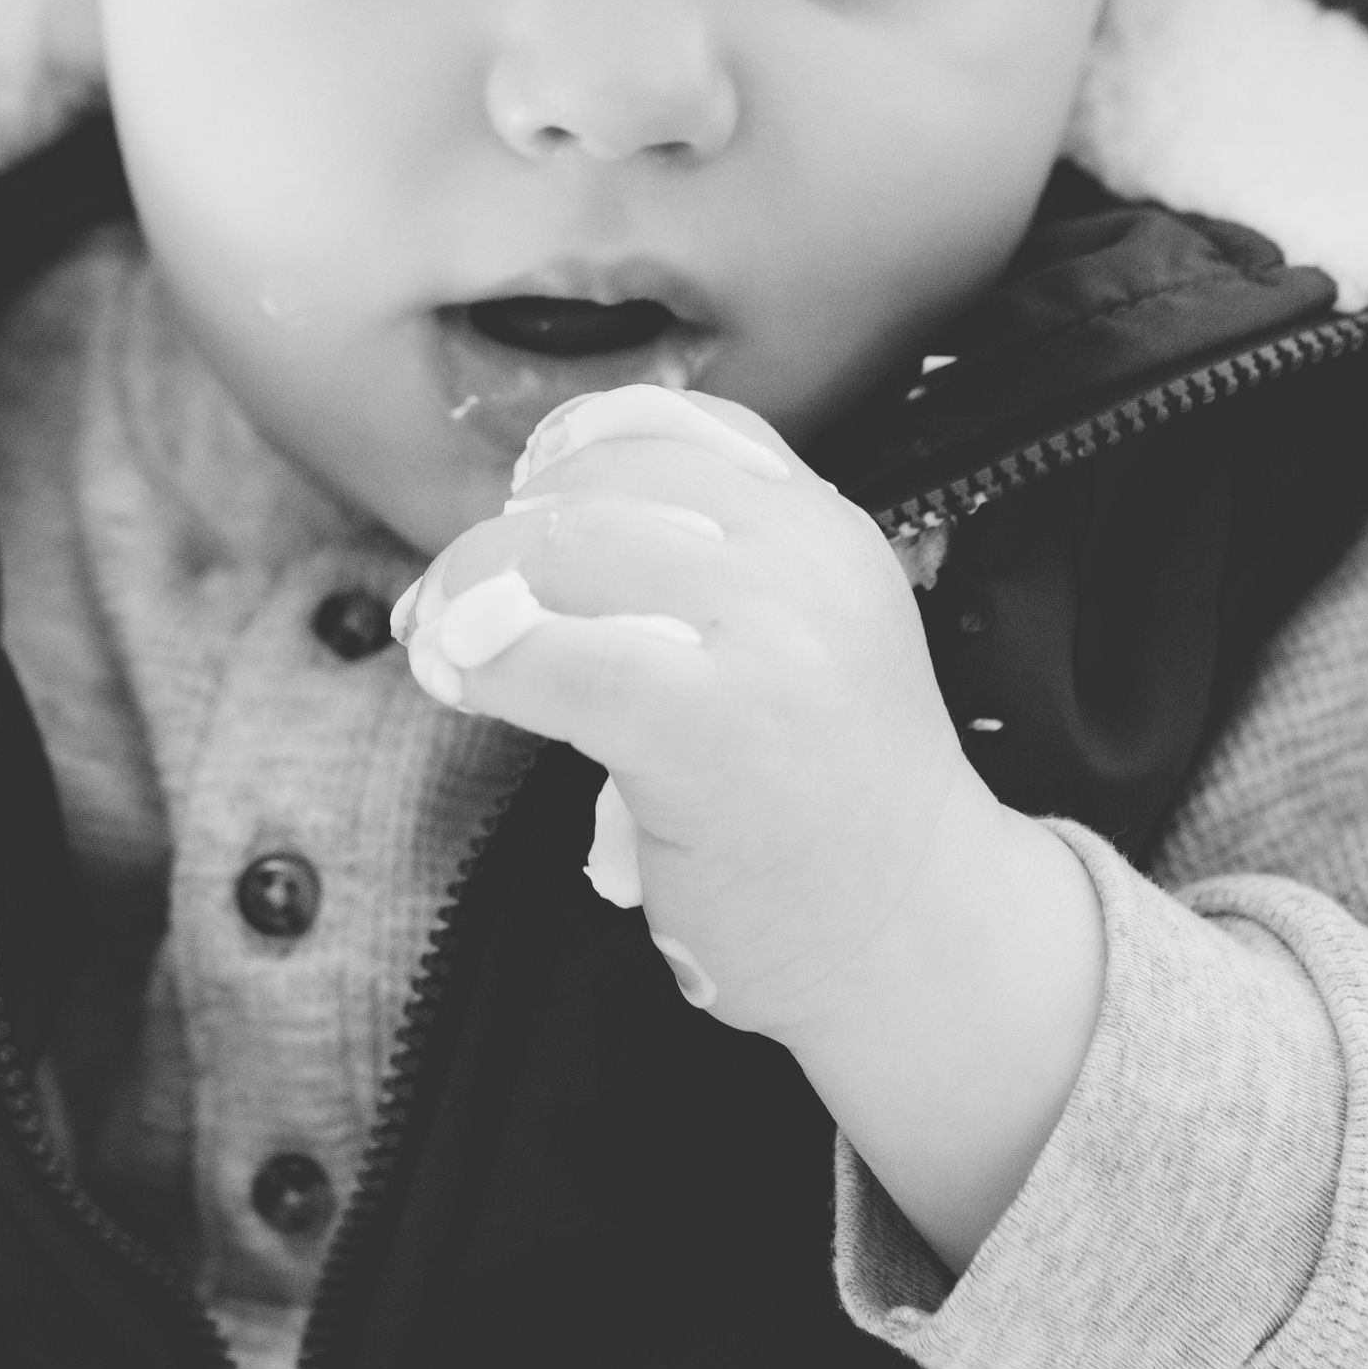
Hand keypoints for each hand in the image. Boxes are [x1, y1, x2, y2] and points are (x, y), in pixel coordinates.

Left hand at [395, 385, 1106, 1268]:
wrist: (924, 944)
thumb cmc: (833, 812)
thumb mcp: (807, 644)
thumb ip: (714, 574)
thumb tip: (535, 536)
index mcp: (826, 529)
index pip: (672, 425)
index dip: (568, 459)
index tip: (520, 516)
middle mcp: (804, 560)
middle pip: (598, 484)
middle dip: (496, 539)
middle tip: (450, 607)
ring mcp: (764, 637)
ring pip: (560, 550)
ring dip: (468, 594)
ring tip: (444, 648)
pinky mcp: (707, 723)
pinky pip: (551, 655)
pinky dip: (480, 659)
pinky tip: (461, 686)